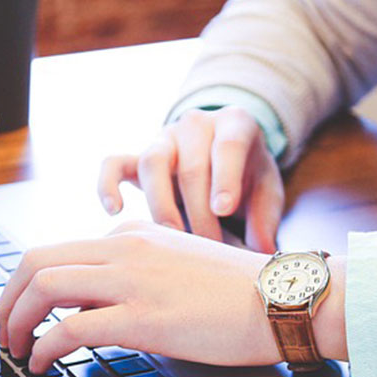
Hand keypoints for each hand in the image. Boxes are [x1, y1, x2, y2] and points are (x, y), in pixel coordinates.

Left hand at [0, 221, 277, 373]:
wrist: (283, 298)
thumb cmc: (242, 291)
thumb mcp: (181, 266)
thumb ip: (139, 275)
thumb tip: (99, 306)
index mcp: (136, 235)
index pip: (63, 252)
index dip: (32, 286)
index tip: (27, 311)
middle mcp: (126, 248)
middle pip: (37, 261)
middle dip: (8, 298)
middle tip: (4, 329)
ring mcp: (133, 280)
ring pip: (43, 287)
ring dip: (15, 320)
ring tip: (15, 349)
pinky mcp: (143, 317)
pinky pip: (70, 328)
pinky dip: (43, 347)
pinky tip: (43, 364)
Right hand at [98, 106, 283, 252]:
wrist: (225, 156)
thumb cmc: (249, 176)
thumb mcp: (267, 191)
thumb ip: (266, 218)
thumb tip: (262, 252)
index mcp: (235, 124)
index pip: (228, 145)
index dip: (225, 178)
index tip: (223, 209)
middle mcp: (196, 125)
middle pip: (191, 166)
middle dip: (199, 212)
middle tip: (209, 248)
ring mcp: (164, 139)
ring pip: (152, 163)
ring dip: (162, 206)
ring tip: (174, 239)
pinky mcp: (138, 157)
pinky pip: (114, 164)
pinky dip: (108, 184)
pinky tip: (115, 211)